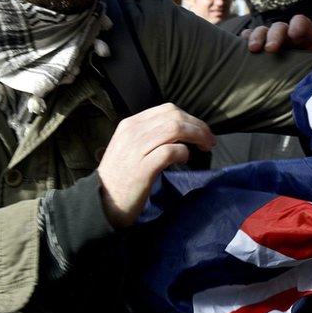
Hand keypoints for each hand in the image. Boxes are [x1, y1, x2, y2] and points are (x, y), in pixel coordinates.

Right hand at [97, 103, 214, 227]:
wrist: (101, 203)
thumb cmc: (120, 177)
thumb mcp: (129, 147)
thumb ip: (149, 135)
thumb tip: (180, 130)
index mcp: (130, 124)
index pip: (167, 110)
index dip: (190, 118)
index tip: (201, 130)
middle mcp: (132, 132)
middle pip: (175, 116)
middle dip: (198, 126)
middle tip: (209, 140)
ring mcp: (136, 149)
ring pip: (175, 129)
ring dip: (197, 136)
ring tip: (205, 148)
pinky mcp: (142, 168)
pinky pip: (170, 151)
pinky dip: (184, 153)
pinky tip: (186, 159)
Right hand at [241, 14, 311, 52]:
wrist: (305, 90)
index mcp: (305, 35)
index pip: (299, 22)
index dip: (297, 25)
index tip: (294, 35)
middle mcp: (287, 36)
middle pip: (278, 27)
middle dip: (274, 35)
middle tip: (271, 49)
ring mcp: (272, 43)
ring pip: (262, 32)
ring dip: (257, 37)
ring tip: (253, 49)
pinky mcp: (259, 53)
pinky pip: (248, 40)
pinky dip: (244, 40)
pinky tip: (242, 47)